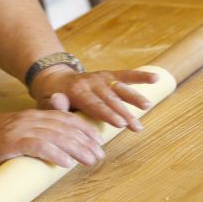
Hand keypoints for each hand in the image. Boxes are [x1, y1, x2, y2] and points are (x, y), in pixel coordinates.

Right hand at [0, 108, 105, 177]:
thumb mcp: (16, 133)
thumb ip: (35, 136)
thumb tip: (59, 149)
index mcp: (31, 116)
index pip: (64, 118)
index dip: (83, 128)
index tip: (97, 141)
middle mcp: (28, 119)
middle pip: (64, 127)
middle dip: (85, 141)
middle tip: (99, 154)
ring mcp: (19, 129)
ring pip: (55, 136)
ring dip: (76, 149)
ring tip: (90, 160)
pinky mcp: (11, 143)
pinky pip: (37, 146)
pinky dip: (54, 153)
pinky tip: (66, 163)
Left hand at [30, 67, 159, 133]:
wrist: (55, 79)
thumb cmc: (52, 98)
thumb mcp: (46, 103)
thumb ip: (53, 105)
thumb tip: (58, 100)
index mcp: (76, 91)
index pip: (94, 105)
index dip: (107, 114)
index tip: (120, 124)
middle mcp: (90, 82)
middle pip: (110, 100)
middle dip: (124, 113)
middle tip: (136, 126)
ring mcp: (101, 77)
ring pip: (120, 88)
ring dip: (134, 98)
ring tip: (147, 106)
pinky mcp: (109, 75)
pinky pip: (126, 75)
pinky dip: (141, 76)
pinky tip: (156, 78)